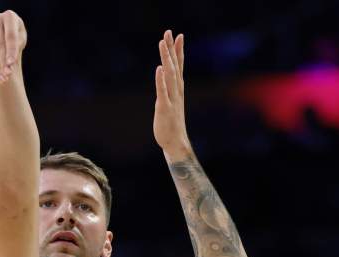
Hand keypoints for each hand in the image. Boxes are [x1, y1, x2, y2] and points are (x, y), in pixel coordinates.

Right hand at [0, 10, 25, 83]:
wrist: (6, 34)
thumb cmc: (17, 37)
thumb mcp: (21, 41)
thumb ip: (16, 50)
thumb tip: (8, 66)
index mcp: (10, 17)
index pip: (10, 36)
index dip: (11, 51)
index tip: (11, 65)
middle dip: (3, 62)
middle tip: (7, 75)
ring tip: (3, 79)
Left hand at [153, 30, 191, 154]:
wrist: (175, 143)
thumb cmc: (172, 123)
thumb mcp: (171, 102)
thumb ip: (169, 90)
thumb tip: (166, 78)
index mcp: (178, 89)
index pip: (179, 66)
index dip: (178, 50)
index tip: (178, 35)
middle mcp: (177, 91)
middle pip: (175, 66)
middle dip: (172, 49)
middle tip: (169, 32)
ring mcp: (172, 99)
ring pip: (169, 75)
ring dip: (167, 59)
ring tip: (163, 43)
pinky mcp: (165, 108)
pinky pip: (163, 92)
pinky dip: (161, 80)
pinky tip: (159, 69)